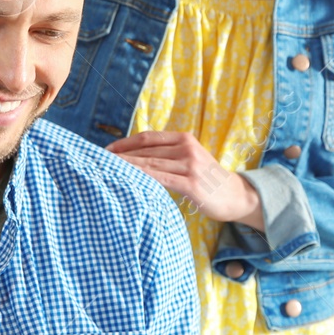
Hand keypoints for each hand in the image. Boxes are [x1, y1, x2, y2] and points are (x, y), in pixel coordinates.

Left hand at [106, 131, 261, 226]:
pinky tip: (127, 180)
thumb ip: (167, 155)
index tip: (105, 151)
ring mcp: (190, 166)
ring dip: (126, 167)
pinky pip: (161, 179)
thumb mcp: (189, 160)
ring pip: (150, 164)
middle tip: (98, 161)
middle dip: (120, 156)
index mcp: (184, 139)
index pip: (147, 138)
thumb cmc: (208, 180)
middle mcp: (187, 148)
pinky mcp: (191, 184)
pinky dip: (142, 178)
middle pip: (145, 151)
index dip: (124, 143)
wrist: (236, 196)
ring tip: (106, 170)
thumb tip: (135, 156)